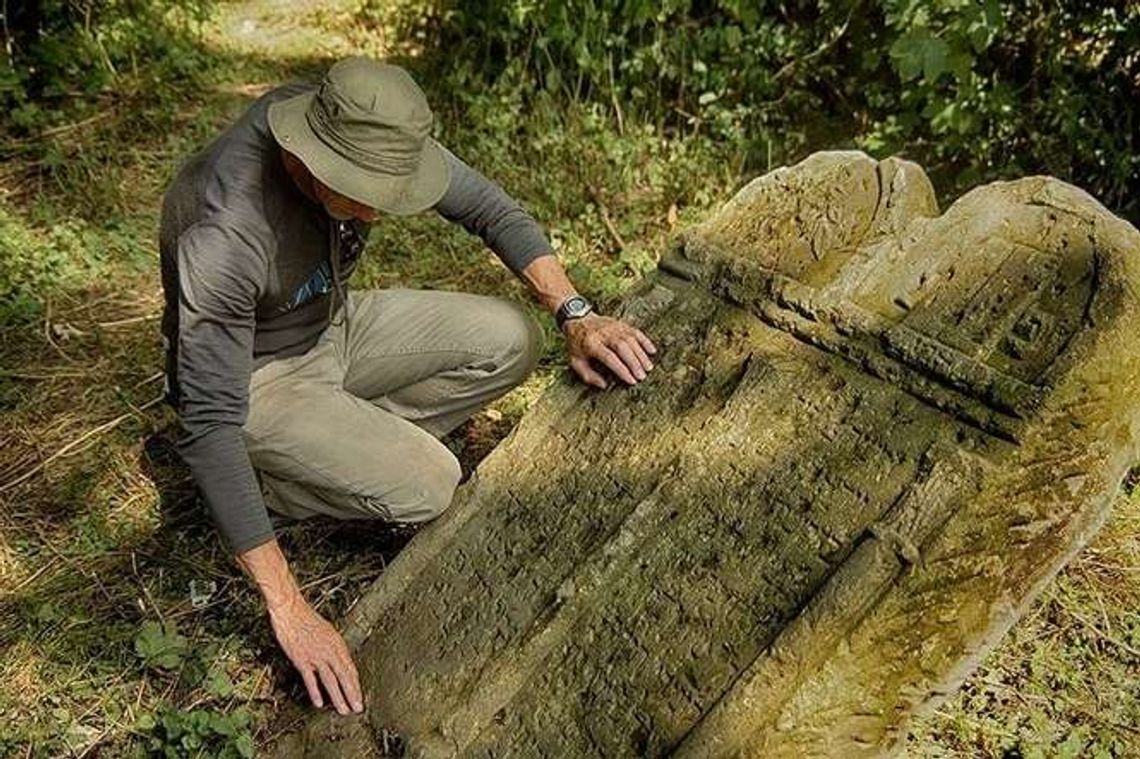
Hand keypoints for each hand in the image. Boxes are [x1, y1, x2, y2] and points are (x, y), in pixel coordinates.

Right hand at [268, 595, 363, 714]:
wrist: (291, 610)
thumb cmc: (307, 619)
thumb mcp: (327, 631)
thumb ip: (333, 647)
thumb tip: (339, 660)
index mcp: (338, 643)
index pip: (350, 668)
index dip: (355, 684)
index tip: (359, 696)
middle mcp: (330, 650)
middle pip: (344, 676)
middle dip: (352, 694)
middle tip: (357, 708)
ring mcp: (316, 655)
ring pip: (331, 680)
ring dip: (338, 697)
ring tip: (344, 710)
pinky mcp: (302, 659)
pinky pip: (310, 679)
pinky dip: (315, 692)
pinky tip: (319, 703)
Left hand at [562, 312, 656, 388]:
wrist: (578, 319)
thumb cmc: (577, 344)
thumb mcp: (575, 362)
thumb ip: (588, 376)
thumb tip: (604, 385)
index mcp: (590, 343)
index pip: (609, 357)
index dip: (621, 369)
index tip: (631, 380)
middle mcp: (603, 334)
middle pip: (622, 347)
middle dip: (634, 362)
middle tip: (642, 376)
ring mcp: (613, 327)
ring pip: (631, 339)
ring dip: (641, 354)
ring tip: (648, 368)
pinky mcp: (621, 324)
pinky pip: (635, 331)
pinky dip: (645, 341)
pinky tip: (652, 351)